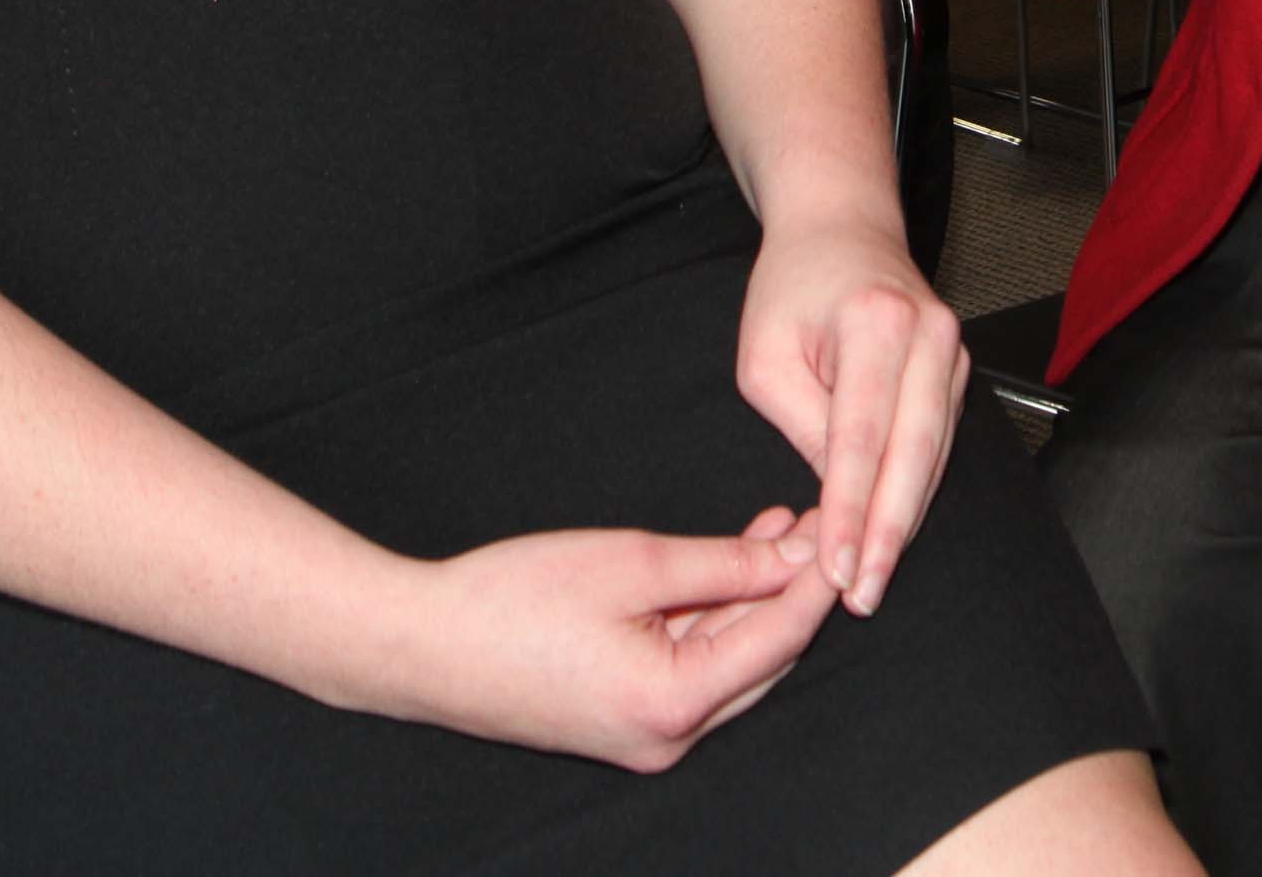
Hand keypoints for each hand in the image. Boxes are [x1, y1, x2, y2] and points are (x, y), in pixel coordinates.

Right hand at [386, 513, 838, 771]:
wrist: (421, 645)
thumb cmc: (513, 599)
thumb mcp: (633, 563)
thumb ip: (724, 564)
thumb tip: (797, 557)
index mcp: (675, 705)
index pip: (780, 640)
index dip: (814, 581)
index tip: (840, 527)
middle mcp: (669, 739)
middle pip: (764, 659)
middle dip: (791, 590)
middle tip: (814, 522)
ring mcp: (646, 737)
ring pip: (729, 662)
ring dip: (752, 598)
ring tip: (776, 528)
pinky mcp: (625, 721)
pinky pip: (691, 667)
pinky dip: (711, 618)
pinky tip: (723, 564)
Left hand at [734, 209, 966, 617]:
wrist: (841, 226)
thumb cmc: (793, 286)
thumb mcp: (766, 355)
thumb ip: (802, 424)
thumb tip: (837, 494)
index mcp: (875, 321)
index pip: (862, 435)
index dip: (850, 509)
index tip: (836, 567)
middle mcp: (928, 334)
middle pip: (915, 454)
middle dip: (888, 533)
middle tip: (863, 595)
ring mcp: (951, 351)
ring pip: (934, 457)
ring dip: (904, 523)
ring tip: (873, 581)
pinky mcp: (956, 369)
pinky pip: (939, 444)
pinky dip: (915, 493)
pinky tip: (892, 535)